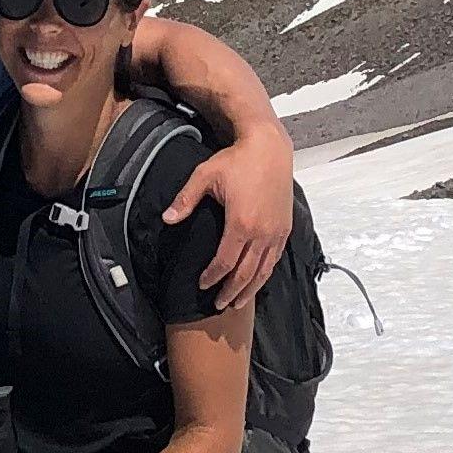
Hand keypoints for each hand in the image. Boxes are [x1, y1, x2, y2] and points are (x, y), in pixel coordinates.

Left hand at [172, 120, 294, 313]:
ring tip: (238, 302)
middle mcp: (261, 233)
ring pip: (263, 271)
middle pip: (245, 273)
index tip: (202, 285)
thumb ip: (185, 200)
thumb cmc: (237, 160)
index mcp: (240, 223)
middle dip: (231, 292)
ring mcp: (276, 232)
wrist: (269, 148)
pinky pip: (275, 258)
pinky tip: (257, 280)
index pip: (224, 262)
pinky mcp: (285, 228)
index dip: (212, 277)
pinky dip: (265, 273)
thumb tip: (167, 219)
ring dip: (250, 289)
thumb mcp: (205, 176)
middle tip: (219, 305)